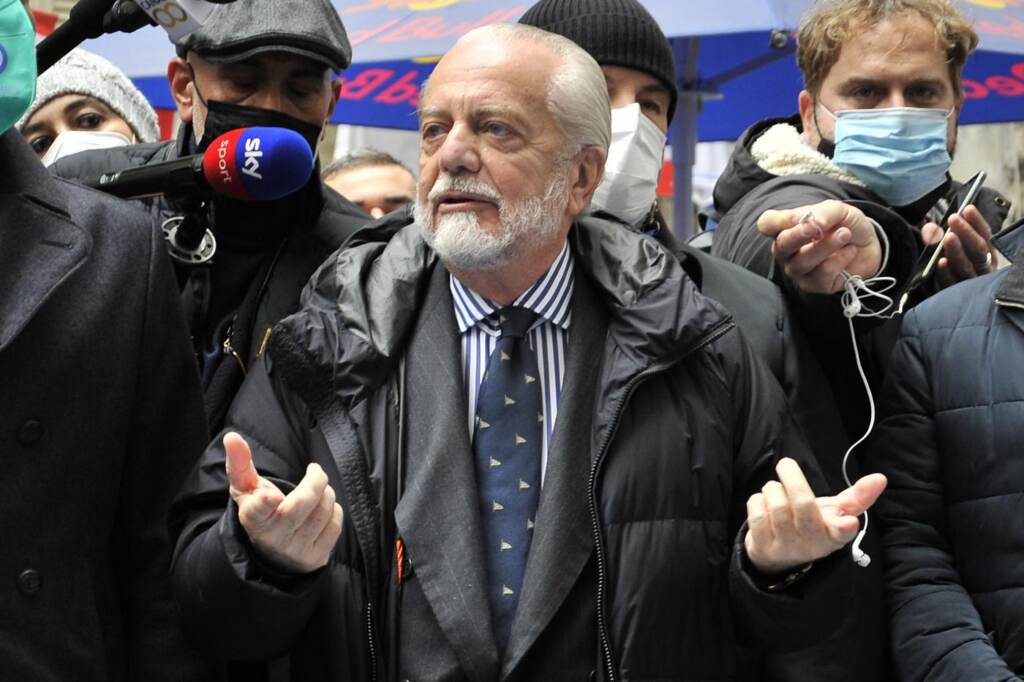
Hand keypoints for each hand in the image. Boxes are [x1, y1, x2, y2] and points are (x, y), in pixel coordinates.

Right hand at [224, 432, 342, 573]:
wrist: (273, 553)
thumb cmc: (260, 511)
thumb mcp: (245, 489)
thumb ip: (240, 463)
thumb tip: (231, 436)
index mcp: (254, 519)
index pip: (257, 511)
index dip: (264, 503)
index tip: (273, 496)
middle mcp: (274, 537)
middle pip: (301, 504)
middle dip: (316, 480)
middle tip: (315, 470)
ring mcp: (295, 550)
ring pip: (322, 511)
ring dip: (326, 493)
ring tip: (318, 490)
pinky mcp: (315, 558)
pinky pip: (335, 524)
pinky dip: (333, 510)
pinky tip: (323, 509)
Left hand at [744, 458, 886, 574]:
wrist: (779, 556)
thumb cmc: (812, 526)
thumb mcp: (837, 513)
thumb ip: (857, 497)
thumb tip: (880, 477)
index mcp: (834, 536)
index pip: (842, 533)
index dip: (845, 528)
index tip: (848, 522)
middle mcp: (812, 544)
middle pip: (803, 506)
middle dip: (793, 479)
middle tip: (786, 464)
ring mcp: (786, 547)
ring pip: (777, 506)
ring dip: (772, 489)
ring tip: (775, 489)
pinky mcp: (763, 547)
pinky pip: (757, 513)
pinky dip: (758, 500)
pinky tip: (763, 503)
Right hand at [758, 200, 881, 293]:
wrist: (869, 245)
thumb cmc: (845, 225)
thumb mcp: (839, 210)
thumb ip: (824, 212)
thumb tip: (814, 222)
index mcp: (786, 229)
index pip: (766, 224)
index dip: (778, 221)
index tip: (796, 217)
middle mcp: (787, 251)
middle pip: (780, 246)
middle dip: (799, 235)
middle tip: (818, 226)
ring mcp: (798, 270)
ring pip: (802, 262)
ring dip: (826, 246)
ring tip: (845, 234)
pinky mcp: (814, 285)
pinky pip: (821, 274)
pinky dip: (839, 260)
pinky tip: (849, 252)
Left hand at [920, 204, 995, 289]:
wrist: (946, 301)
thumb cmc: (949, 268)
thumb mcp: (948, 250)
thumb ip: (939, 237)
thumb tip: (929, 229)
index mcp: (985, 255)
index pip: (985, 236)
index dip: (976, 222)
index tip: (967, 209)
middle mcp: (982, 268)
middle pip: (978, 249)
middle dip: (966, 232)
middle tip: (953, 219)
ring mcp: (971, 284)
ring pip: (966, 266)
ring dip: (957, 250)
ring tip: (948, 237)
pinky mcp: (957, 296)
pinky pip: (951, 283)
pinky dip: (946, 272)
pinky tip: (941, 262)